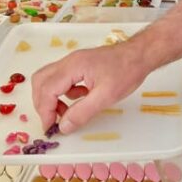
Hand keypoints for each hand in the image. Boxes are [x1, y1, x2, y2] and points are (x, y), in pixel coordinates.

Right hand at [31, 41, 146, 134]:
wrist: (140, 55)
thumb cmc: (127, 71)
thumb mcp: (106, 96)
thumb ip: (82, 112)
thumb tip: (63, 126)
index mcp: (73, 66)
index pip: (46, 89)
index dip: (44, 111)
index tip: (50, 127)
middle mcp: (69, 61)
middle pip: (41, 81)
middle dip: (42, 103)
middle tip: (53, 120)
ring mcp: (74, 62)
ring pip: (49, 79)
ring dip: (52, 98)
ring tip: (67, 112)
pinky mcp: (80, 65)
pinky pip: (62, 79)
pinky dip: (63, 92)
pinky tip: (80, 99)